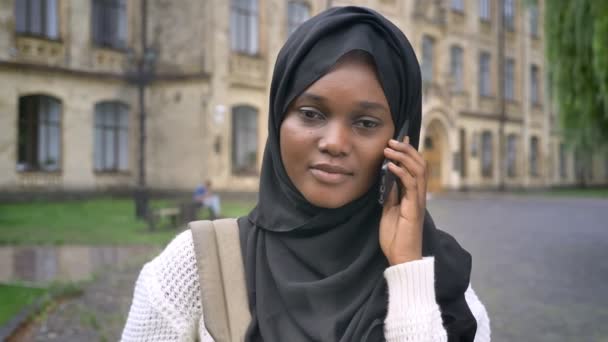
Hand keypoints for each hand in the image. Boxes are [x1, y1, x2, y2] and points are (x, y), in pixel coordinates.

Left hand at [379, 136, 427, 265]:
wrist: (401, 257)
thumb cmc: (396, 237)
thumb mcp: (389, 210)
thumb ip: (392, 194)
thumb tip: (388, 178)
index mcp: (413, 195)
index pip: (415, 167)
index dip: (409, 152)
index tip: (399, 138)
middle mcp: (419, 195)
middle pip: (420, 164)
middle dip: (406, 149)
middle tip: (392, 140)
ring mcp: (418, 201)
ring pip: (418, 170)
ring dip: (404, 156)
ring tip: (390, 148)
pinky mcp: (414, 208)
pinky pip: (411, 185)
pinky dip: (401, 172)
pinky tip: (392, 166)